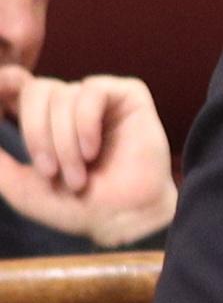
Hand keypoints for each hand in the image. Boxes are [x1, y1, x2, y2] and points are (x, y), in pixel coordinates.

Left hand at [0, 67, 173, 245]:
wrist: (122, 220)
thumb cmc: (75, 208)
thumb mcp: (18, 186)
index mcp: (45, 119)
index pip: (16, 82)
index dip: (3, 82)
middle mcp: (71, 105)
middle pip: (36, 91)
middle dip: (36, 133)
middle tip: (49, 172)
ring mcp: (100, 99)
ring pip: (63, 96)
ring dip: (64, 140)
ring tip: (79, 175)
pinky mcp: (128, 97)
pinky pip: (92, 91)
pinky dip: (85, 122)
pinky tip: (91, 151)